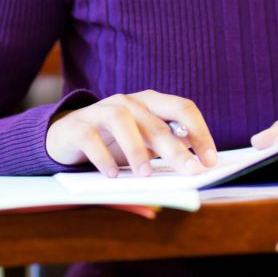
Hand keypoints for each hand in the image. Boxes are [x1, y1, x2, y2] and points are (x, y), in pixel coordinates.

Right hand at [46, 90, 219, 177]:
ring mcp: (101, 110)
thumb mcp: (142, 141)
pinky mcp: (78, 125)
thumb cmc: (113, 140)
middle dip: (176, 149)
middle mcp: (128, 102)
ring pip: (122, 122)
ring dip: (136, 150)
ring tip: (146, 174)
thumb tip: (194, 165)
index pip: (182, 108)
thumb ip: (164, 147)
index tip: (210, 160)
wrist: (66, 134)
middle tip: (190, 171)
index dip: (200, 132)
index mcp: (150, 102)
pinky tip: (112, 175)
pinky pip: (91, 138)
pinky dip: (103, 157)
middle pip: (156, 123)